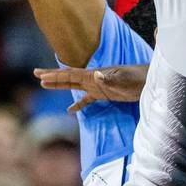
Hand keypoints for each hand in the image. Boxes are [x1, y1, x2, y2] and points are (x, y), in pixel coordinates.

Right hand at [34, 63, 148, 111]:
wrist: (149, 80)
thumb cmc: (137, 78)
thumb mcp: (123, 79)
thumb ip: (109, 78)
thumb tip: (96, 75)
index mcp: (94, 74)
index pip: (70, 74)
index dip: (55, 74)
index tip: (40, 74)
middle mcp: (93, 78)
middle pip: (68, 77)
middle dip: (52, 76)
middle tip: (36, 74)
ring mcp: (98, 86)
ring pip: (74, 86)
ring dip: (60, 85)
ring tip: (44, 85)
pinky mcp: (105, 94)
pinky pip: (87, 100)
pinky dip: (78, 105)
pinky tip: (69, 111)